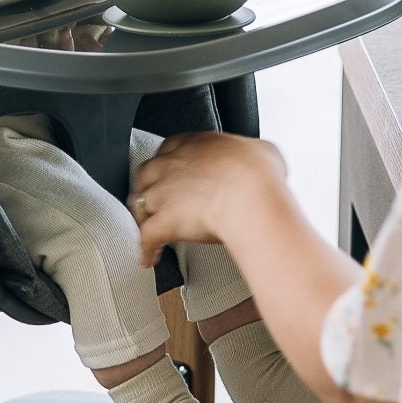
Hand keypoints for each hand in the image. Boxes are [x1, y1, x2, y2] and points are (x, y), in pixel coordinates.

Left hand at [130, 133, 287, 264]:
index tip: (175, 170)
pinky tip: (148, 258)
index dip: (170, 161)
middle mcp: (172, 165)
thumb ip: (253, 154)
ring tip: (147, 227)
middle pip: (146, 174)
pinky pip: (146, 238)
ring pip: (138, 204)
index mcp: (194, 144)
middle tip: (157, 198)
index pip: (171, 147)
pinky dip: (145, 250)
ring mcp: (163, 193)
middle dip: (148, 186)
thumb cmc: (258, 173)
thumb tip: (262, 160)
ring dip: (142, 217)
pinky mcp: (163, 222)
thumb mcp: (263, 151)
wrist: (251, 197)